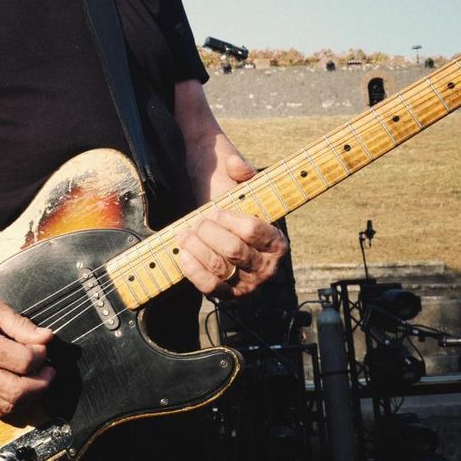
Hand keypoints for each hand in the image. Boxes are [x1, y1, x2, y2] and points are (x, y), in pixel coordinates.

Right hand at [0, 291, 54, 419]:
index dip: (42, 356)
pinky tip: (17, 390)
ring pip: (7, 406)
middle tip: (49, 372)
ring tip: (36, 382)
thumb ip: (20, 324)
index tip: (43, 349)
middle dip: (42, 383)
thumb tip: (46, 337)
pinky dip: (10, 405)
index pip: (25, 361)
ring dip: (29, 397)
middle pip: (19, 391)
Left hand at [175, 153, 287, 296]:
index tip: (216, 211)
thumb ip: (241, 171)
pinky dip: (192, 269)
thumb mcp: (240, 185)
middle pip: (234, 250)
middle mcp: (267, 267)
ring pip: (219, 267)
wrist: (220, 230)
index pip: (253, 231)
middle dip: (209, 232)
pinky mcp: (226, 295)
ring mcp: (247, 285)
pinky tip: (183, 253)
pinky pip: (209, 287)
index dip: (229, 220)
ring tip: (186, 233)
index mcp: (277, 242)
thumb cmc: (233, 206)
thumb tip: (236, 166)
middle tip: (198, 222)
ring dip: (196, 247)